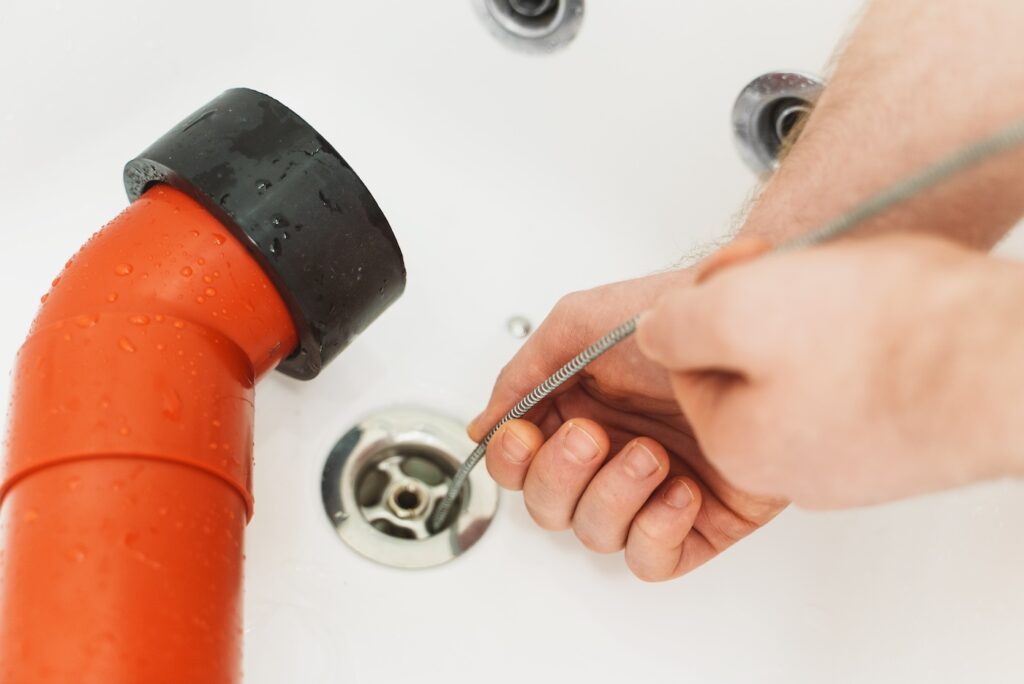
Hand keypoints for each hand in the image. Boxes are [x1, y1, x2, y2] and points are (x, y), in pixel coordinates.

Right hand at [469, 269, 786, 581]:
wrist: (748, 329)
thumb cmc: (672, 318)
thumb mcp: (579, 325)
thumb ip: (523, 375)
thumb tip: (483, 425)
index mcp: (574, 415)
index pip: (518, 466)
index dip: (512, 461)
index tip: (525, 435)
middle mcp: (607, 457)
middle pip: (548, 508)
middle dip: (562, 476)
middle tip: (595, 435)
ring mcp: (650, 491)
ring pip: (595, 535)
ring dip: (615, 496)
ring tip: (654, 455)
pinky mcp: (697, 521)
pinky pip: (651, 559)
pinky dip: (657, 531)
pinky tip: (682, 489)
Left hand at [638, 234, 1023, 508]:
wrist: (1013, 364)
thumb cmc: (885, 338)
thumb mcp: (740, 310)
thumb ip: (676, 326)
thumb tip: (651, 335)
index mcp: (737, 443)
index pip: (685, 361)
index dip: (710, 297)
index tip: (749, 263)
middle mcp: (789, 465)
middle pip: (743, 367)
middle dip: (761, 309)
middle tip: (801, 272)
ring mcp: (850, 459)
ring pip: (798, 370)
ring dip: (811, 319)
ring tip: (854, 290)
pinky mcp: (900, 440)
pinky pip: (854, 382)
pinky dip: (861, 343)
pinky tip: (888, 319)